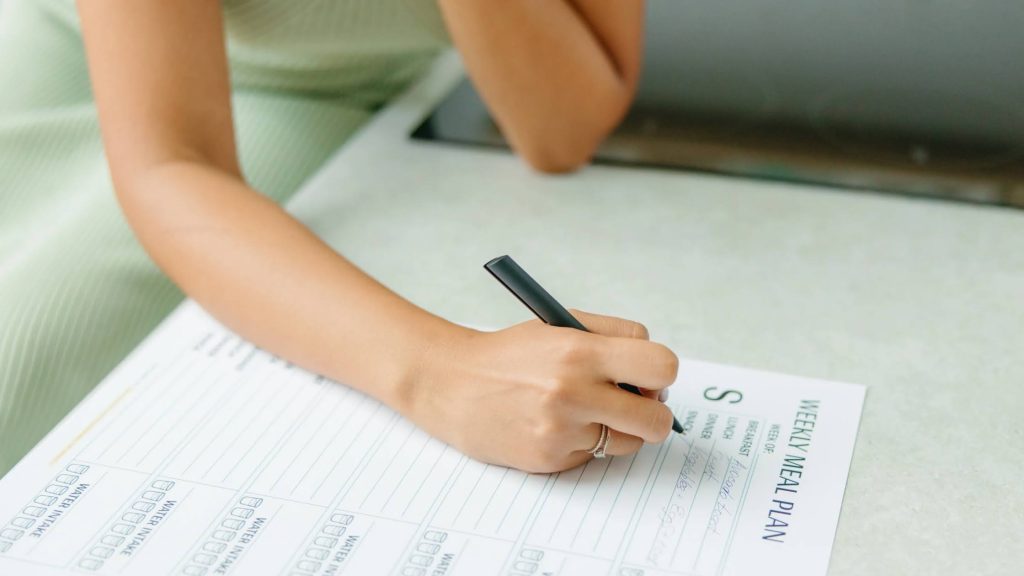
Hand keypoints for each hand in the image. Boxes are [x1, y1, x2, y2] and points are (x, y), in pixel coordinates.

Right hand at [405, 311, 678, 472]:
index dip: (661, 374)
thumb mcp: (560, 324)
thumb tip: (658, 373)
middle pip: (657, 419)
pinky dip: (582, 443)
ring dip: (617, 429)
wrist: (451, 385)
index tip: (649, 377)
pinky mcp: (550, 459)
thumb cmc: (510, 353)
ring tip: (585, 411)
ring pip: (629, 443)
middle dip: (653, 412)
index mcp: (580, 350)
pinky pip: (592, 456)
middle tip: (635, 404)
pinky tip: (553, 424)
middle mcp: (573, 392)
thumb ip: (613, 337)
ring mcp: (561, 430)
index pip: (661, 366)